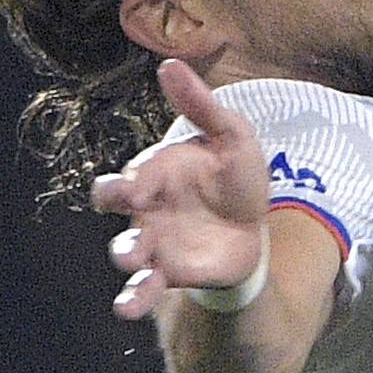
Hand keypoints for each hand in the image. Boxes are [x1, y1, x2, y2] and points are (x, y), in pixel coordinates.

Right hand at [93, 59, 272, 320]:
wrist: (258, 226)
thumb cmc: (235, 177)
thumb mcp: (230, 136)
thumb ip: (200, 105)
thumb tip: (169, 64)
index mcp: (154, 174)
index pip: (129, 175)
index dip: (131, 180)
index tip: (142, 187)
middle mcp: (145, 209)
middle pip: (114, 208)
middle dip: (115, 208)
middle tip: (132, 208)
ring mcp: (154, 243)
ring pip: (125, 250)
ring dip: (125, 254)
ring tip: (133, 259)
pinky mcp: (169, 273)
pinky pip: (142, 289)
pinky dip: (131, 298)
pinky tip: (125, 308)